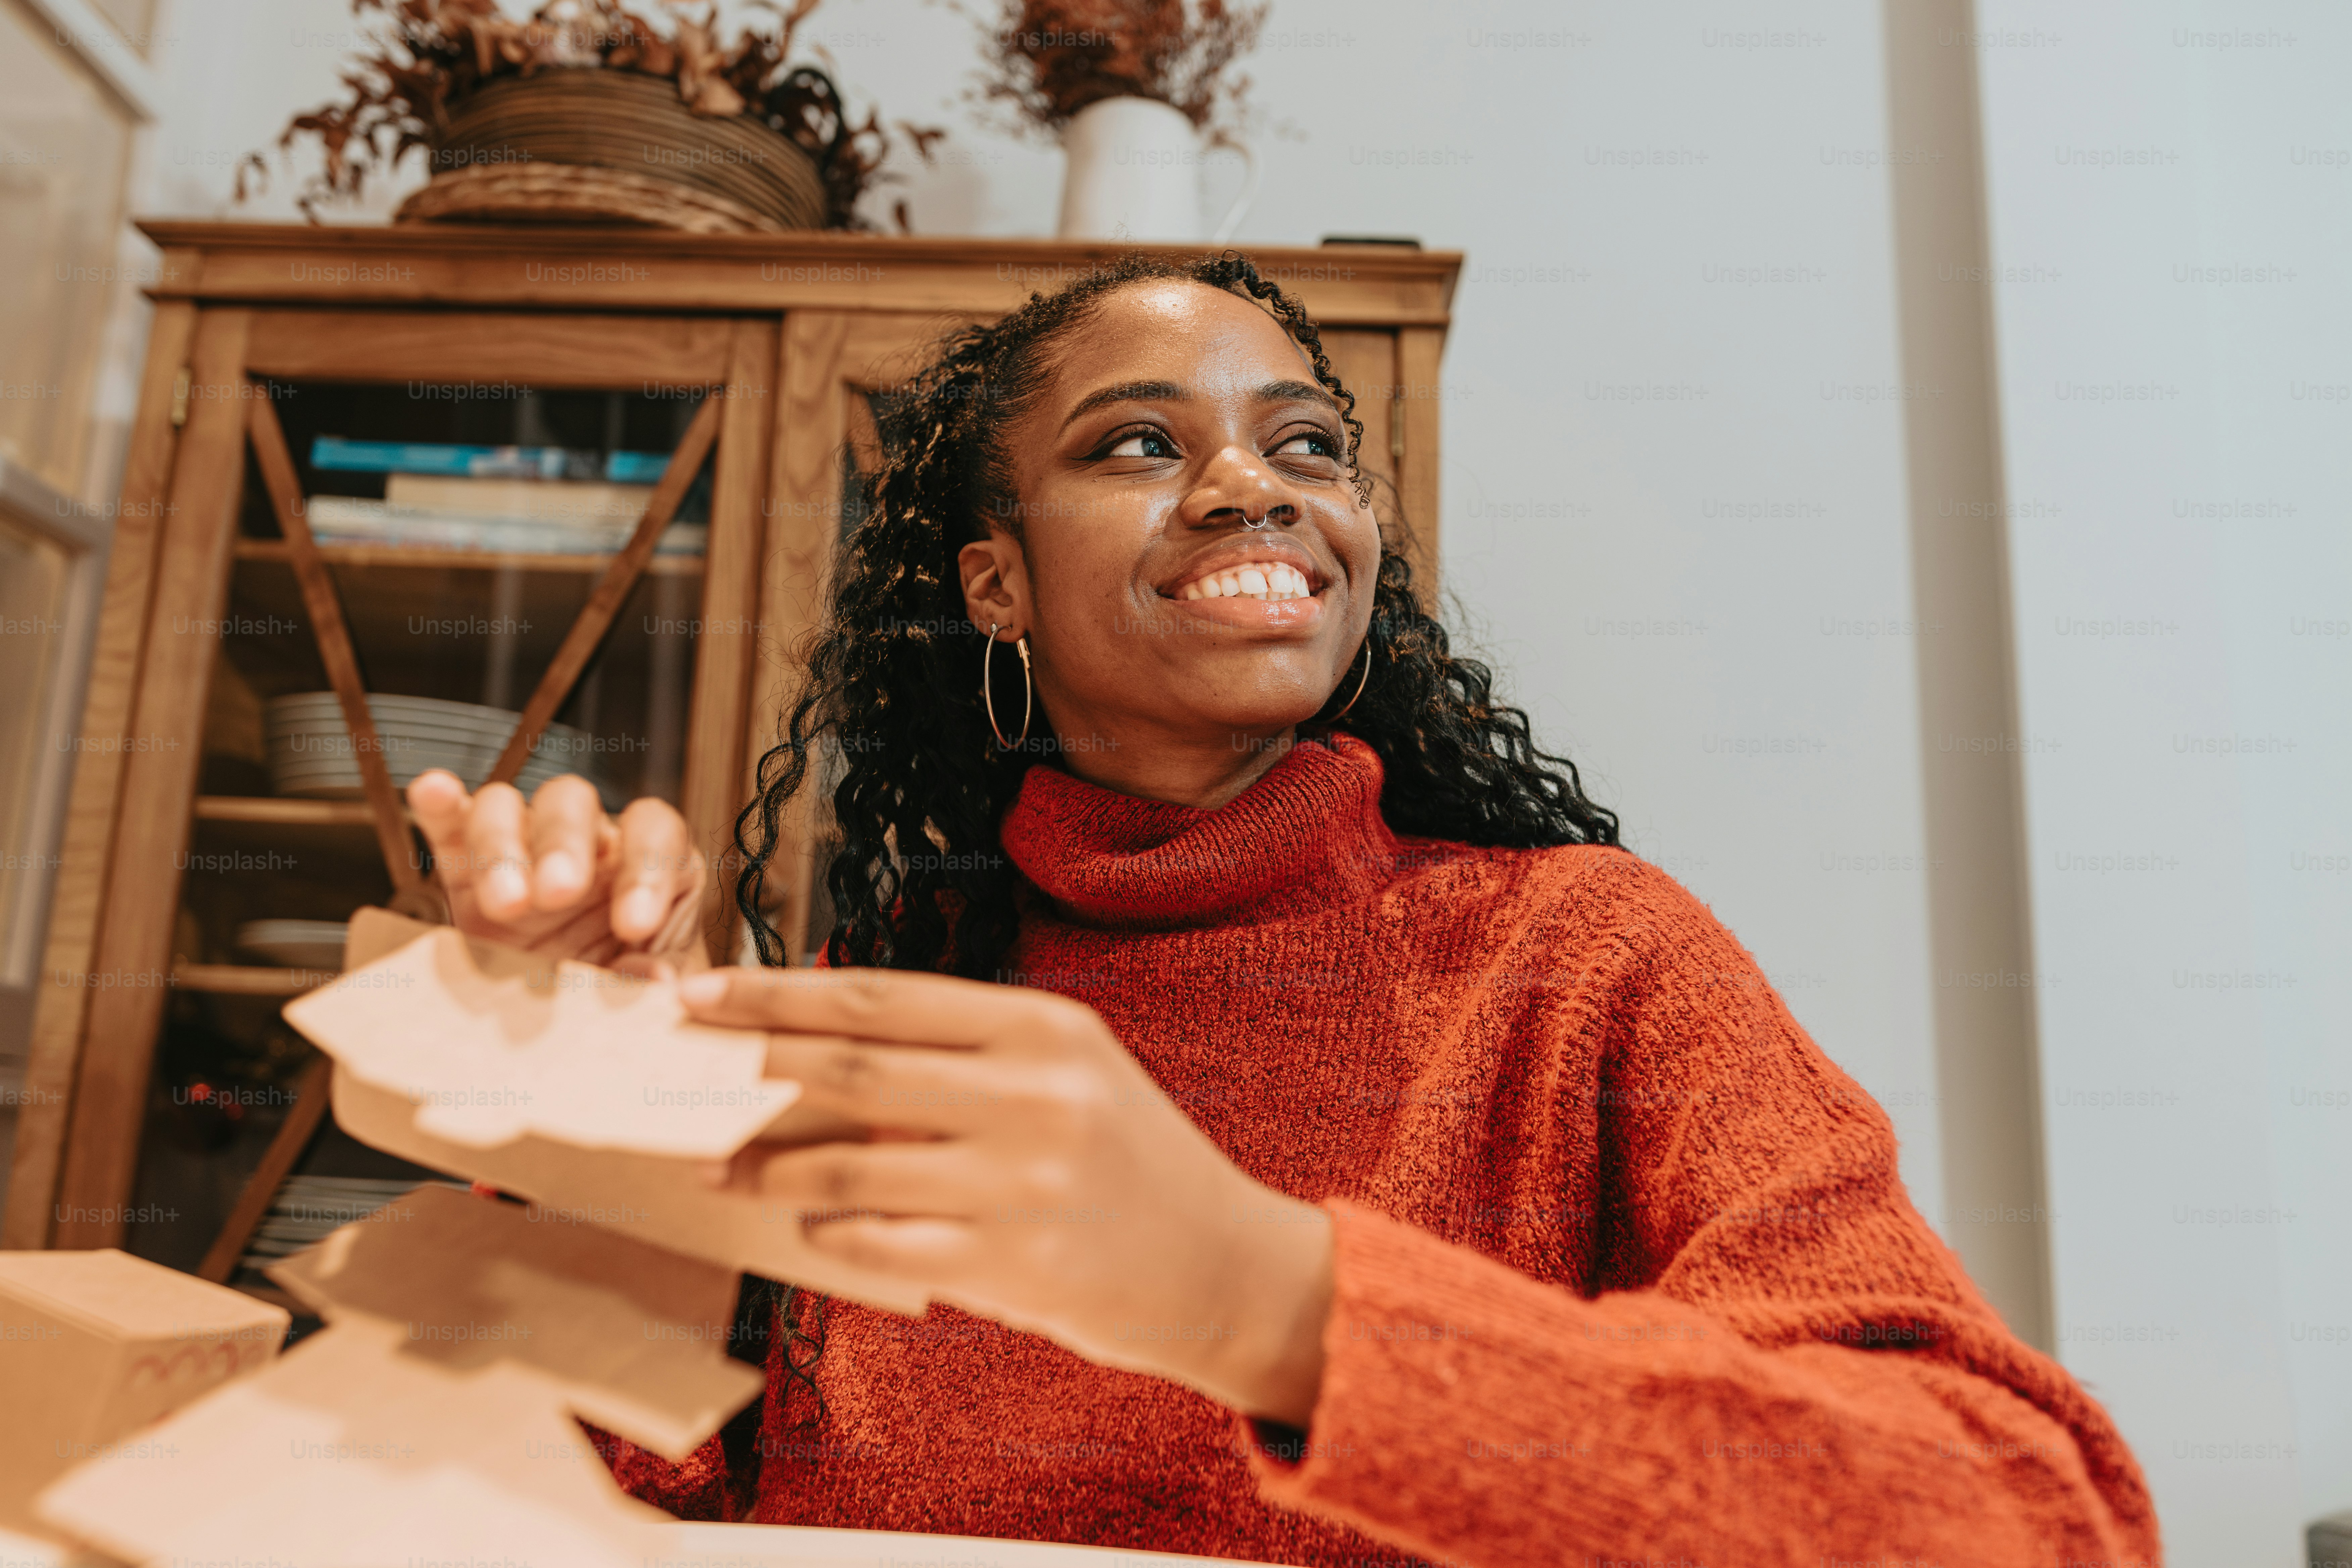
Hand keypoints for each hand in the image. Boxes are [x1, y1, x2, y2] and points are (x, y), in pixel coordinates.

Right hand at [407, 770, 712, 971]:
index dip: (648, 869)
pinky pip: (451, 825)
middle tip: (557, 894)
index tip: (635, 926)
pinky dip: (441, 807)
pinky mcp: (463, 873)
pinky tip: (432, 793)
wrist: (578, 1033)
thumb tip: (654, 979)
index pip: (655, 831)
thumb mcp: (662, 994)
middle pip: (573, 802)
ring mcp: (520, 849)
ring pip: (504, 807)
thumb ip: (666, 978)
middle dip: (565, 845)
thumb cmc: (632, 992)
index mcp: (645, 861)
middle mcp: (584, 841)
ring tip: (505, 903)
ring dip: (501, 848)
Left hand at [679, 965, 1334, 1424]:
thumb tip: (819, 1038)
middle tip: (678, 1066)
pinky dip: (827, 1231)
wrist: (1218, 1262)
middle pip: (853, 1067)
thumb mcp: (1063, 1072)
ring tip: (719, 1164)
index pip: (880, 997)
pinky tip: (804, 1222)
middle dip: (750, 1064)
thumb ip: (960, 1052)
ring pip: (850, 1165)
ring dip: (768, 1165)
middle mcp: (1035, 1095)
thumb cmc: (1122, 1158)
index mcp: (1043, 1029)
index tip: (702, 991)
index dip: (778, 993)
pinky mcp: (1013, 1266)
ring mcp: (1024, 1183)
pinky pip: (881, 1243)